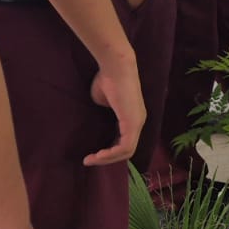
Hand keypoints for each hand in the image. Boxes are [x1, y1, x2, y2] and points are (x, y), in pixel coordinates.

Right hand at [84, 50, 143, 165]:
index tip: (92, 154)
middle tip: (89, 160)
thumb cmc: (107, 80)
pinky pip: (126, 146)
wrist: (115, 67)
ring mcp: (138, 122)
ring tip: (91, 159)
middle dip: (107, 158)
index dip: (109, 151)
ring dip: (108, 158)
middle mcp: (138, 121)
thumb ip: (103, 113)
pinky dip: (112, 154)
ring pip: (127, 151)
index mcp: (132, 117)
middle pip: (126, 150)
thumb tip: (99, 118)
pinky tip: (98, 155)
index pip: (124, 142)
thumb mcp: (102, 101)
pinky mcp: (134, 122)